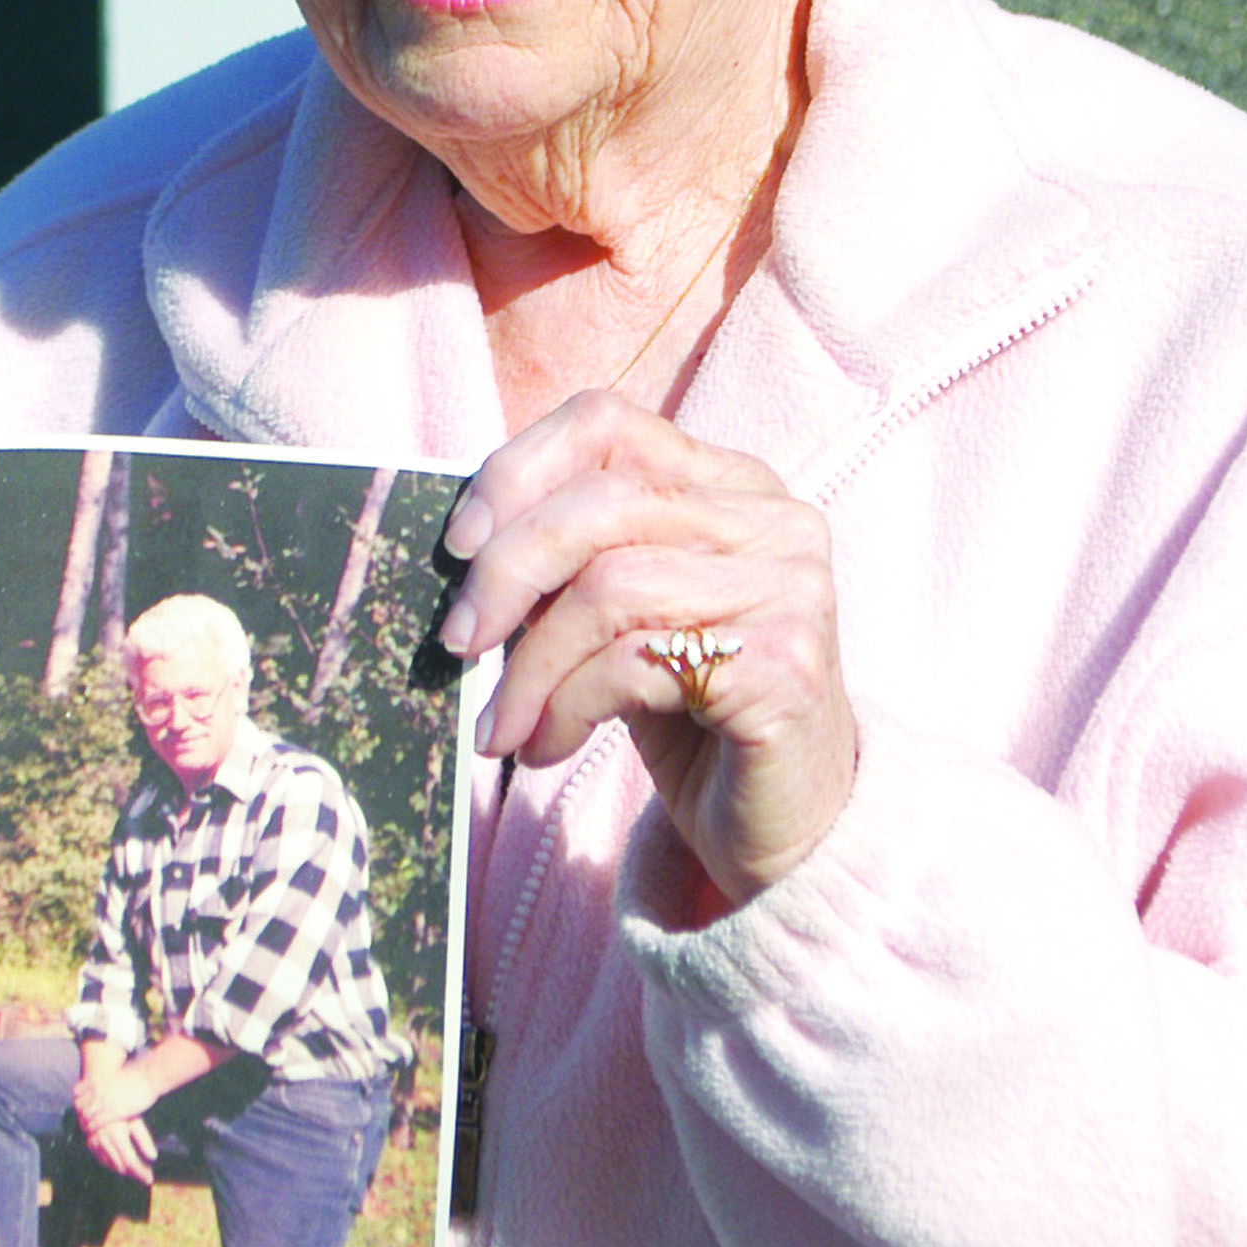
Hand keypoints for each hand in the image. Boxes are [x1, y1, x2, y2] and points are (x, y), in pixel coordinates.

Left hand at [72, 1054, 162, 1133]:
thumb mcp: (115, 1074)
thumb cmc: (137, 1074)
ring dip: (85, 1124)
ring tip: (87, 1130)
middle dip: (80, 1114)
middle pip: (80, 1106)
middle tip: (82, 1121)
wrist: (149, 1075)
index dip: (77, 1102)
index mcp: (97, 1080)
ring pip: (86, 1116)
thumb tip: (103, 1082)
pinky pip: (96, 1124)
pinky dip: (93, 1129)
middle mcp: (98, 1090)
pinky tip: (94, 1133)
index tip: (79, 1108)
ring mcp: (105, 1101)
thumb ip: (105, 1080)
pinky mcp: (114, 1112)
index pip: (77, 1093)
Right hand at [82, 1113, 159, 1182]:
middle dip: (135, 1173)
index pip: (130, 1162)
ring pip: (111, 1165)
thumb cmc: (123, 1107)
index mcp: (116, 1135)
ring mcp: (95, 1143)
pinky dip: (113, 1165)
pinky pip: (102, 1160)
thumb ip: (144, 1139)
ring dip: (125, 1170)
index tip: (149, 1179)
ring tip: (137, 1171)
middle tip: (146, 1175)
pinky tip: (122, 1164)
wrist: (102, 1098)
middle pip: (121, 1166)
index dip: (140, 1172)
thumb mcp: (135, 1120)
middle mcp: (104, 1141)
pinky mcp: (91, 1143)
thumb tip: (153, 1157)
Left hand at [439, 390, 856, 908]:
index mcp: (732, 483)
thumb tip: (462, 551)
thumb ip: (568, 566)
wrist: (789, 824)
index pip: (608, 422)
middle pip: (603, 502)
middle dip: (506, 574)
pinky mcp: (784, 664)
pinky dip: (568, 708)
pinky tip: (548, 748)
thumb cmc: (692, 716)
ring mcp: (790, 587)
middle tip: (456, 646)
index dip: (518, 470)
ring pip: (611, 587)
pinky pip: (636, 664)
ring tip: (504, 725)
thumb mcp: (622, 621)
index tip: (458, 545)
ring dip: (532, 666)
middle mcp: (774, 519)